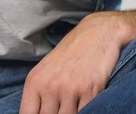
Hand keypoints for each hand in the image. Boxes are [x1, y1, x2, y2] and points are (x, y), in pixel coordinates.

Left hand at [20, 8, 135, 113]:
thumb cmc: (75, 50)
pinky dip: (88, 110)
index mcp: (35, 81)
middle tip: (64, 108)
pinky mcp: (91, 90)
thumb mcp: (48, 69)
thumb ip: (40, 94)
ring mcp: (71, 88)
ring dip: (73, 113)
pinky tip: (89, 103)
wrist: (101, 31)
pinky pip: (86, 112)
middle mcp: (50, 86)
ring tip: (77, 104)